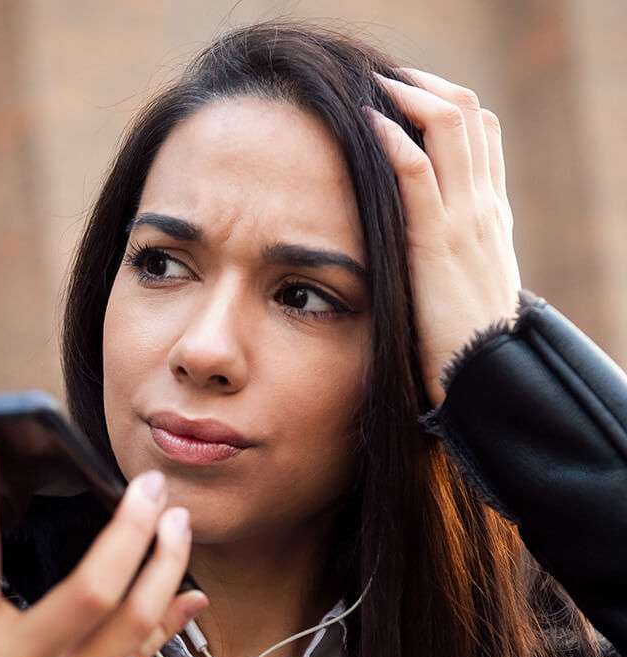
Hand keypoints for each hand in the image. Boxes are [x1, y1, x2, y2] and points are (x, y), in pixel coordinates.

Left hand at [364, 67, 522, 407]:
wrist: (484, 374)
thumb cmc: (466, 339)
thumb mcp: (466, 286)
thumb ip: (450, 254)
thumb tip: (416, 242)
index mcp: (490, 213)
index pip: (481, 134)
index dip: (445, 103)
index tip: (406, 97)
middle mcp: (483, 205)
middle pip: (468, 114)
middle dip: (424, 86)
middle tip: (385, 78)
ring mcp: (466, 218)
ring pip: (450, 126)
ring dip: (409, 96)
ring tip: (373, 87)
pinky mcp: (438, 241)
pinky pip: (418, 171)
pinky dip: (393, 139)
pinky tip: (368, 124)